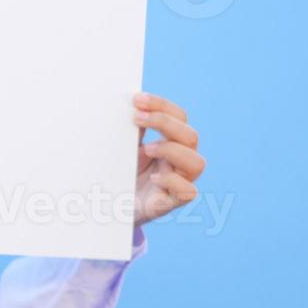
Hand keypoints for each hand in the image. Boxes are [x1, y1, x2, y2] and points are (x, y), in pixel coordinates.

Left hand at [132, 91, 206, 225]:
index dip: (161, 105)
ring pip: (197, 163)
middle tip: (136, 117)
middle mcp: (180, 161)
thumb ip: (132, 129)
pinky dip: (172, 181)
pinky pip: (187, 192)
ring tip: (147, 149)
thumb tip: (131, 105)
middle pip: (190, 136)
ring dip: (172, 150)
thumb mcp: (125, 147)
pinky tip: (153, 177)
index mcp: (171, 142)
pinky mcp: (171, 203)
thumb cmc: (121, 175)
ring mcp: (178, 182)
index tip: (137, 99)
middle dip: (164, 122)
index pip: (180, 117)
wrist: (111, 208)